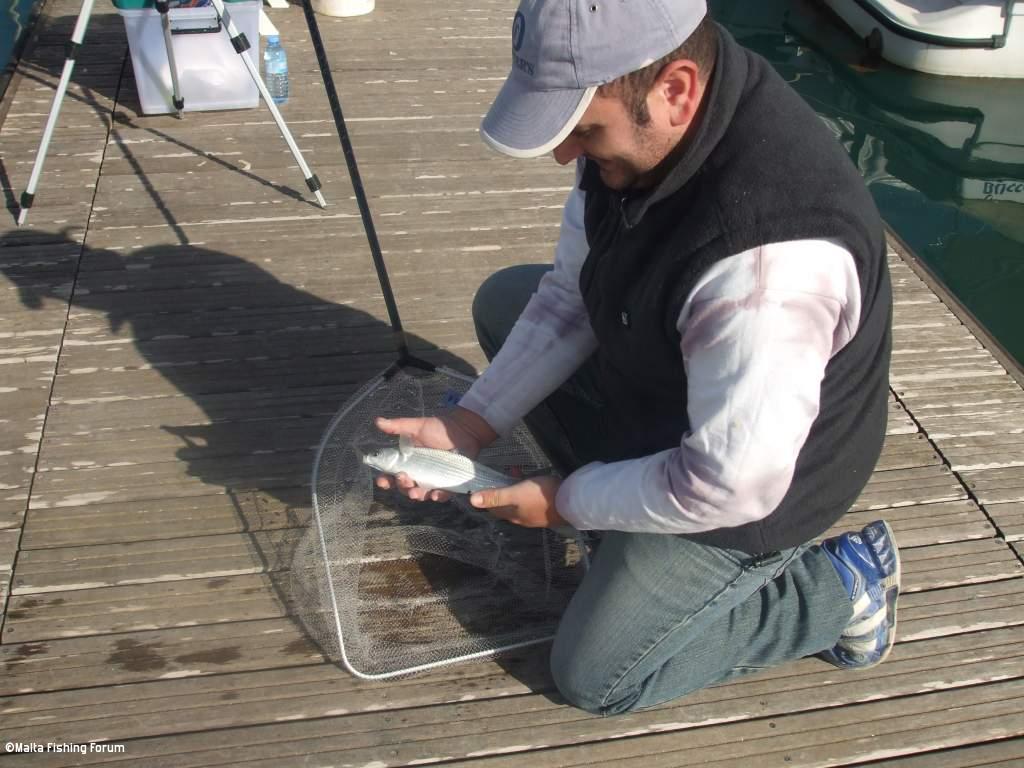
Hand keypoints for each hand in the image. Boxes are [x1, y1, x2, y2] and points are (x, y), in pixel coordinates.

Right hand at [374, 407, 497, 501]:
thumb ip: (398, 426)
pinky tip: (435, 495)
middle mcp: (418, 474)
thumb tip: (377, 421)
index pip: (392, 475)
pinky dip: (438, 496)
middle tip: (403, 478)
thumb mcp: (417, 426)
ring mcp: (433, 480)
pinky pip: (442, 494)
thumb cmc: (439, 428)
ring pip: (421, 494)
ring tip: (415, 492)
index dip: (385, 480)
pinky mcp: (449, 484)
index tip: (381, 480)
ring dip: (416, 495)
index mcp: (408, 462)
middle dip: (401, 486)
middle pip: (405, 487)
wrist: (464, 429)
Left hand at [470, 475, 566, 528]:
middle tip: (500, 475)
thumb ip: (495, 496)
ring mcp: (536, 515)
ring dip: (514, 489)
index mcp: (513, 515)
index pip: (493, 508)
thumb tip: (472, 501)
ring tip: (515, 473)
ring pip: (519, 502)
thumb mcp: (516, 493)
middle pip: (506, 505)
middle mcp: (523, 518)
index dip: (487, 497)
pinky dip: (527, 490)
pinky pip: (531, 500)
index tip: (484, 484)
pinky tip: (533, 481)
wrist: (572, 502)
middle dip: (501, 490)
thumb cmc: (541, 496)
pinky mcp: (547, 509)